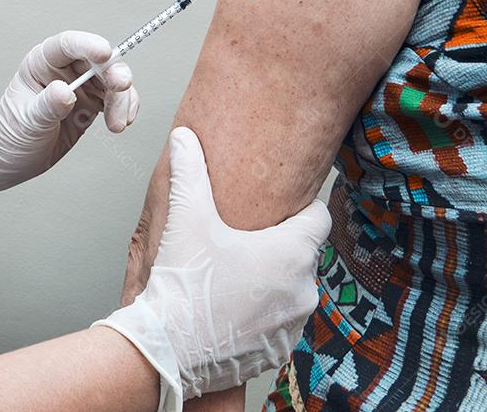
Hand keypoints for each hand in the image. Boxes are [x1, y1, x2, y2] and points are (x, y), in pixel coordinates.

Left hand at [0, 30, 138, 194]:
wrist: (11, 160)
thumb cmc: (9, 136)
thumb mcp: (26, 122)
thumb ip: (46, 106)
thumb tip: (65, 92)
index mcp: (41, 63)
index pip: (67, 45)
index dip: (88, 45)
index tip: (105, 53)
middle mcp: (63, 70)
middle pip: (98, 61)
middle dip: (114, 74)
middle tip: (121, 90)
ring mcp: (80, 86)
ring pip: (112, 80)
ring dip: (122, 98)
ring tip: (117, 124)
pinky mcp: (91, 104)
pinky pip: (116, 99)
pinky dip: (125, 108)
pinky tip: (122, 122)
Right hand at [95, 128, 329, 407]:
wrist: (167, 351)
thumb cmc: (182, 284)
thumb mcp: (186, 219)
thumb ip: (188, 171)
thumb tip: (183, 136)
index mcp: (292, 252)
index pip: (319, 217)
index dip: (298, 209)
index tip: (275, 209)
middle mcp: (304, 289)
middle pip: (301, 254)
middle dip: (276, 248)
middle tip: (240, 243)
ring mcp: (294, 324)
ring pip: (290, 290)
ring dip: (269, 282)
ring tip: (230, 277)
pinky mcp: (279, 351)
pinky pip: (277, 322)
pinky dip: (260, 315)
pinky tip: (228, 308)